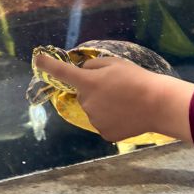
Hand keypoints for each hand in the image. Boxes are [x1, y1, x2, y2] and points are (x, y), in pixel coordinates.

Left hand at [35, 54, 193, 143]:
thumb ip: (94, 66)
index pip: (63, 73)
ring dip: (103, 105)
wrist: (157, 104)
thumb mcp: (115, 63)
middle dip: (94, 90)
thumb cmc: (137, 78)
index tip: (37, 60)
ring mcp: (94, 120)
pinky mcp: (104, 133)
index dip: (48, 65)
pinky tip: (126, 114)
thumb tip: (83, 72)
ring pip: (93, 109)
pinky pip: (103, 122)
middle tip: (116, 87)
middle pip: (83, 94)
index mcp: (88, 83)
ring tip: (125, 101)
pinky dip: (111, 118)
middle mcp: (86, 103)